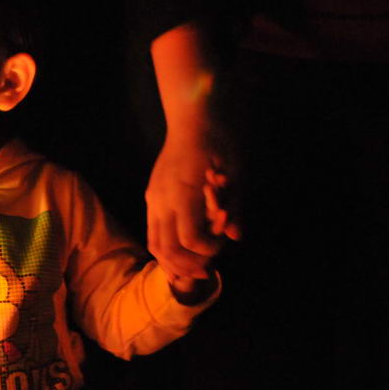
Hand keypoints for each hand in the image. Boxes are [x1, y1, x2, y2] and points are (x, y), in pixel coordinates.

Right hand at [146, 138, 239, 277]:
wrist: (192, 119)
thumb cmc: (218, 142)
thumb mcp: (236, 174)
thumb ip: (235, 207)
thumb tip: (237, 237)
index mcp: (183, 194)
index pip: (189, 239)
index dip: (207, 250)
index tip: (221, 245)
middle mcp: (162, 199)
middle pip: (166, 248)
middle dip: (187, 265)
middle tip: (207, 270)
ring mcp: (153, 197)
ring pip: (153, 243)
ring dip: (172, 261)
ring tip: (192, 267)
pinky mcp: (151, 195)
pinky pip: (152, 230)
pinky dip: (165, 248)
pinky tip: (181, 252)